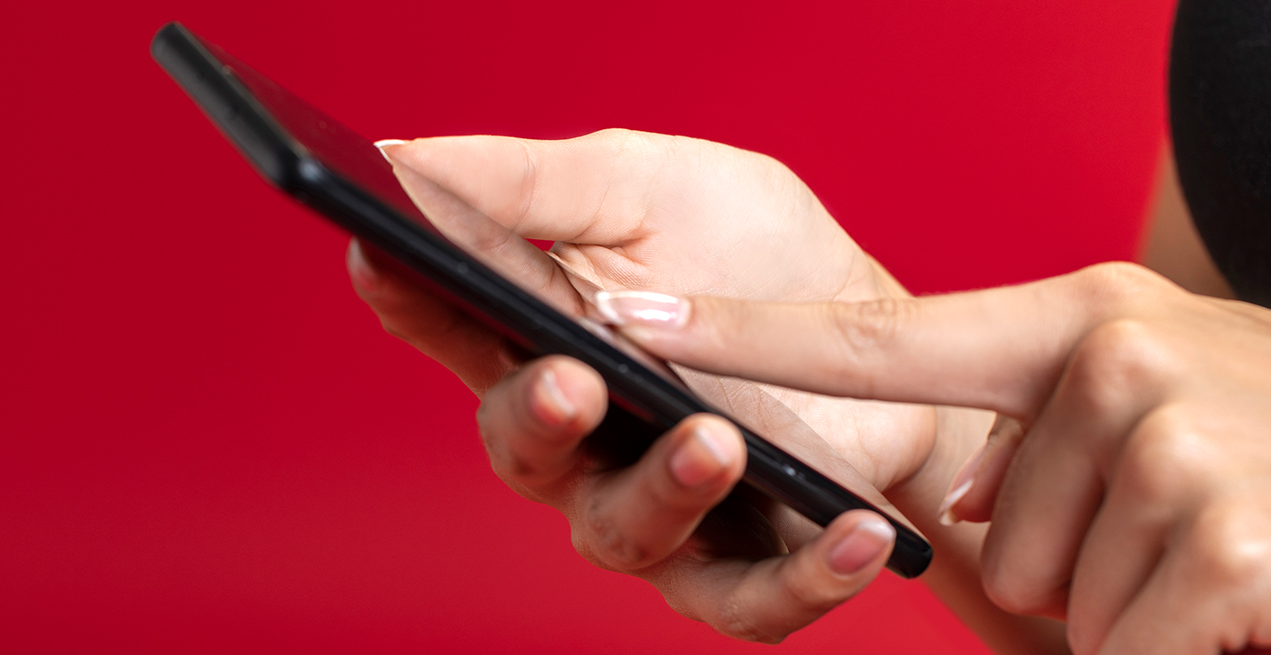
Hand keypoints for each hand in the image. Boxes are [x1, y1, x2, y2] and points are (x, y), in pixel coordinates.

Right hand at [346, 130, 978, 642]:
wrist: (891, 345)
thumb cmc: (760, 260)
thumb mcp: (655, 189)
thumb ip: (539, 182)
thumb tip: (407, 154)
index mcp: (543, 337)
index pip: (451, 322)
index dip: (409, 294)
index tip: (379, 251)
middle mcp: (583, 438)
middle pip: (522, 448)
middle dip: (540, 418)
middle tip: (574, 380)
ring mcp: (659, 510)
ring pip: (624, 531)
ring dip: (666, 491)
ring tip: (719, 443)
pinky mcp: (746, 564)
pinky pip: (755, 598)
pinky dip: (807, 573)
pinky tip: (854, 532)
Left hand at [588, 261, 1270, 654]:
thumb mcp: (1206, 416)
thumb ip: (1069, 442)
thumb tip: (969, 519)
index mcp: (1097, 318)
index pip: (885, 335)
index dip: (742, 332)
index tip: (621, 311)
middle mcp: (1120, 360)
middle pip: (993, 542)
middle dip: (1085, 581)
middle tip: (1222, 543)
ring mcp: (1172, 444)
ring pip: (1062, 609)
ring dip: (1149, 621)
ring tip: (1265, 570)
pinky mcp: (1225, 538)